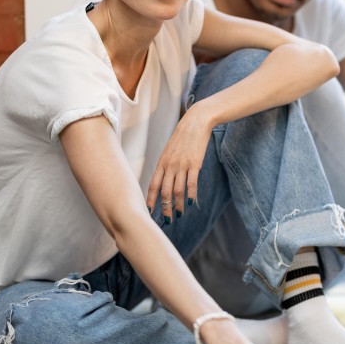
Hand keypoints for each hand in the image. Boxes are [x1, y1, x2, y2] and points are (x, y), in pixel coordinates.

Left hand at [146, 103, 211, 221]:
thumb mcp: (170, 151)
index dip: (150, 199)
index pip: (153, 185)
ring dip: (177, 205)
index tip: (148, 211)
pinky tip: (190, 202)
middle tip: (166, 220)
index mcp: (162, 163)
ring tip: (178, 214)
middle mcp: (169, 166)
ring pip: (177, 190)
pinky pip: (191, 184)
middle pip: (164, 192)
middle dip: (164, 208)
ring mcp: (182, 165)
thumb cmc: (183, 137)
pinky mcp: (195, 164)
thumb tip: (165, 180)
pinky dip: (190, 195)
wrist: (195, 123)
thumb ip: (166, 165)